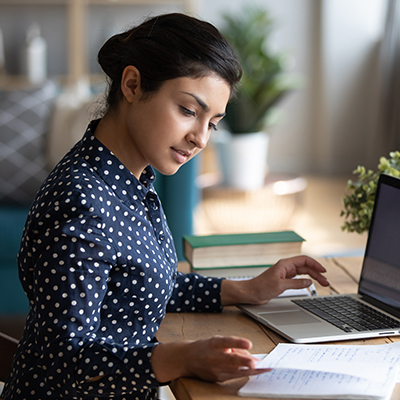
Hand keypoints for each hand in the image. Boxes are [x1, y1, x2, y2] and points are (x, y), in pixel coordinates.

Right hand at [151, 336, 269, 382]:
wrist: (187, 359)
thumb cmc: (205, 347)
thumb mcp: (217, 341)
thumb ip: (233, 346)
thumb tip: (251, 355)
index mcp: (214, 343)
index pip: (226, 342)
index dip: (238, 342)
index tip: (249, 343)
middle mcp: (214, 356)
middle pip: (231, 360)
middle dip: (245, 363)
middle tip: (257, 363)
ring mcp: (215, 369)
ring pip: (235, 371)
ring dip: (251, 370)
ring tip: (264, 369)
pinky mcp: (217, 378)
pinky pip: (234, 376)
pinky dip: (245, 373)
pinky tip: (255, 371)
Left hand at [221, 255, 328, 305]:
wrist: (250, 293)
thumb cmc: (261, 287)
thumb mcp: (280, 286)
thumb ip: (295, 283)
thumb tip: (309, 282)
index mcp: (284, 264)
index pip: (304, 260)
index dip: (315, 264)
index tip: (324, 271)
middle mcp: (285, 267)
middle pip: (305, 267)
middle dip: (317, 273)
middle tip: (326, 282)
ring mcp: (285, 274)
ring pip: (303, 273)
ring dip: (313, 277)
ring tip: (322, 284)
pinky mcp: (283, 281)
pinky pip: (298, 279)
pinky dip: (306, 281)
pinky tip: (311, 285)